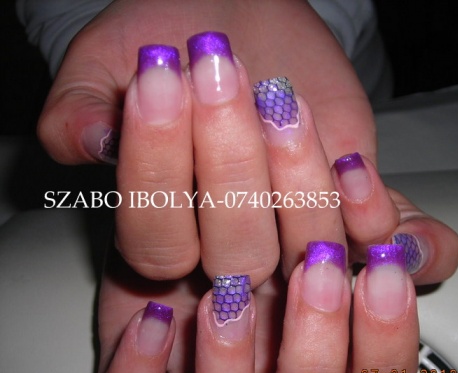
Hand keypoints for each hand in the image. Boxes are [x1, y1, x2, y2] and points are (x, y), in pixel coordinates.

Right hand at [38, 0, 457, 282]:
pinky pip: (370, 234)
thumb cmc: (173, 38)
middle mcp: (230, 242)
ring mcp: (294, 229)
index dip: (157, 172)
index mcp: (164, 226)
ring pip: (304, 246)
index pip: (155, 244)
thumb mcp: (108, 58)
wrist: (238, 13)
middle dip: (231, 166)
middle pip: (235, 255)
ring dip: (298, 177)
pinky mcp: (349, 203)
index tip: (158, 79)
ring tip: (278, 96)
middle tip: (218, 70)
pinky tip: (349, 162)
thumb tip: (89, 141)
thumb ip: (78, 105)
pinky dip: (368, 208)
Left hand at [91, 242, 417, 372]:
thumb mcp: (343, 238)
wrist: (203, 240)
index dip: (386, 340)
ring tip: (230, 293)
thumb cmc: (280, 248)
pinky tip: (157, 318)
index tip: (382, 265)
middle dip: (317, 341)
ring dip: (229, 362)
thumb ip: (390, 239)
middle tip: (317, 261)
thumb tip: (418, 244)